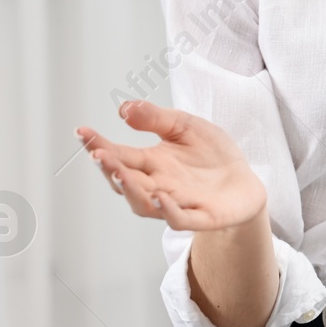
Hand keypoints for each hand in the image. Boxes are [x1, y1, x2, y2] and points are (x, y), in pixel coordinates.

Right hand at [74, 100, 267, 232]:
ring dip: (132, 191)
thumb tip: (124, 107)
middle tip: (99, 155)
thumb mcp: (185, 126)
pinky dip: (168, 211)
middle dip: (110, 169)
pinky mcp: (201, 217)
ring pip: (144, 204)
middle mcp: (157, 185)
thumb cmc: (212, 155)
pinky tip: (161, 197)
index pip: (118, 155)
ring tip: (121, 174)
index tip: (81, 132)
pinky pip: (180, 219)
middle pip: (125, 181)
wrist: (244, 181)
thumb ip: (155, 118)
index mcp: (151, 162)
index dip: (98, 145)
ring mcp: (177, 202)